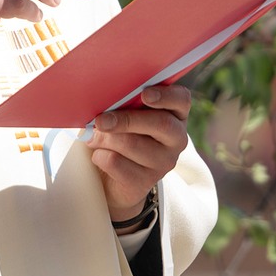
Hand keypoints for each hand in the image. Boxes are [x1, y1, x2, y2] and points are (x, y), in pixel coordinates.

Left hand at [87, 82, 192, 224]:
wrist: (112, 176)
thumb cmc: (121, 132)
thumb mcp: (125, 113)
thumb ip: (122, 104)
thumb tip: (102, 104)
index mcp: (175, 113)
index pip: (182, 100)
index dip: (166, 95)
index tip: (145, 94)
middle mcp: (176, 138)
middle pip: (160, 123)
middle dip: (127, 120)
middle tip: (101, 120)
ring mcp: (164, 162)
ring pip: (132, 143)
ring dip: (105, 138)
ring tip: (93, 137)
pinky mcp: (146, 181)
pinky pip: (116, 163)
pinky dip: (99, 155)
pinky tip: (99, 154)